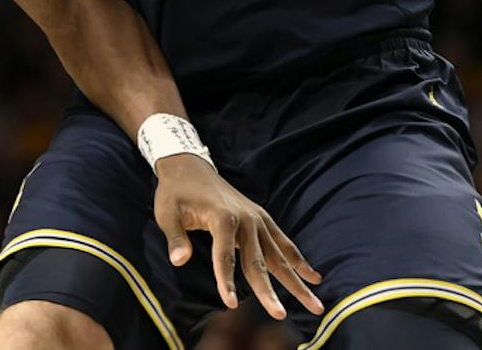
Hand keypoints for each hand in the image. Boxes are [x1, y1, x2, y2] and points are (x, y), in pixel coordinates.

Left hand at [153, 154, 322, 319]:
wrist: (189, 166)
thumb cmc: (175, 192)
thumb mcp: (166, 213)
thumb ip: (175, 238)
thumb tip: (179, 261)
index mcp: (222, 217)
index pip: (224, 256)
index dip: (226, 280)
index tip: (230, 304)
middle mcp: (246, 219)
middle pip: (257, 261)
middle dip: (268, 291)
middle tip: (279, 315)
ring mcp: (257, 218)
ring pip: (279, 256)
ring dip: (297, 281)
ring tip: (316, 305)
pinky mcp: (262, 218)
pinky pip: (283, 242)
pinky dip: (298, 260)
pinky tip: (313, 277)